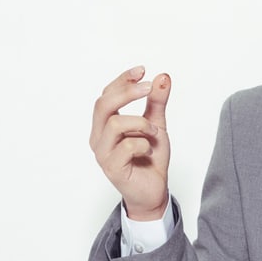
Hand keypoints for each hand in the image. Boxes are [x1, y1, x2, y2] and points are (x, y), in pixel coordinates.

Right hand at [90, 66, 171, 219]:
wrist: (153, 190)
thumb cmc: (150, 158)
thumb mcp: (156, 125)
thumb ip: (157, 102)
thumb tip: (163, 76)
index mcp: (105, 124)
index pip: (106, 95)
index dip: (122, 80)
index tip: (142, 70)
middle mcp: (98, 137)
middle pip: (103, 104)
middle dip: (127, 92)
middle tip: (149, 87)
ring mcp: (102, 153)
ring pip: (115, 124)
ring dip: (141, 123)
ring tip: (154, 133)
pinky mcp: (111, 167)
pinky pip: (127, 146)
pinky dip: (144, 144)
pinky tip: (149, 151)